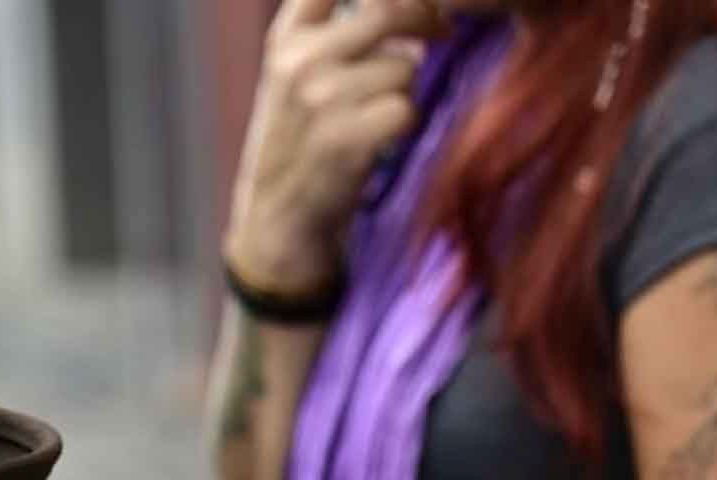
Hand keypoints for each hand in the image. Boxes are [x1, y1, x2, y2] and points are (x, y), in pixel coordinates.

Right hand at [229, 0, 449, 291]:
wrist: (276, 221)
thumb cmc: (297, 141)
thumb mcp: (290, 73)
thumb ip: (328, 26)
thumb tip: (403, 2)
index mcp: (285, 38)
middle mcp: (299, 62)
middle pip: (388, 10)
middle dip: (425, 19)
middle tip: (441, 33)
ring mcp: (320, 100)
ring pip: (403, 66)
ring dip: (405, 88)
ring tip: (380, 110)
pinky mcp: (343, 140)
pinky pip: (404, 109)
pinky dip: (403, 124)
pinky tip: (381, 139)